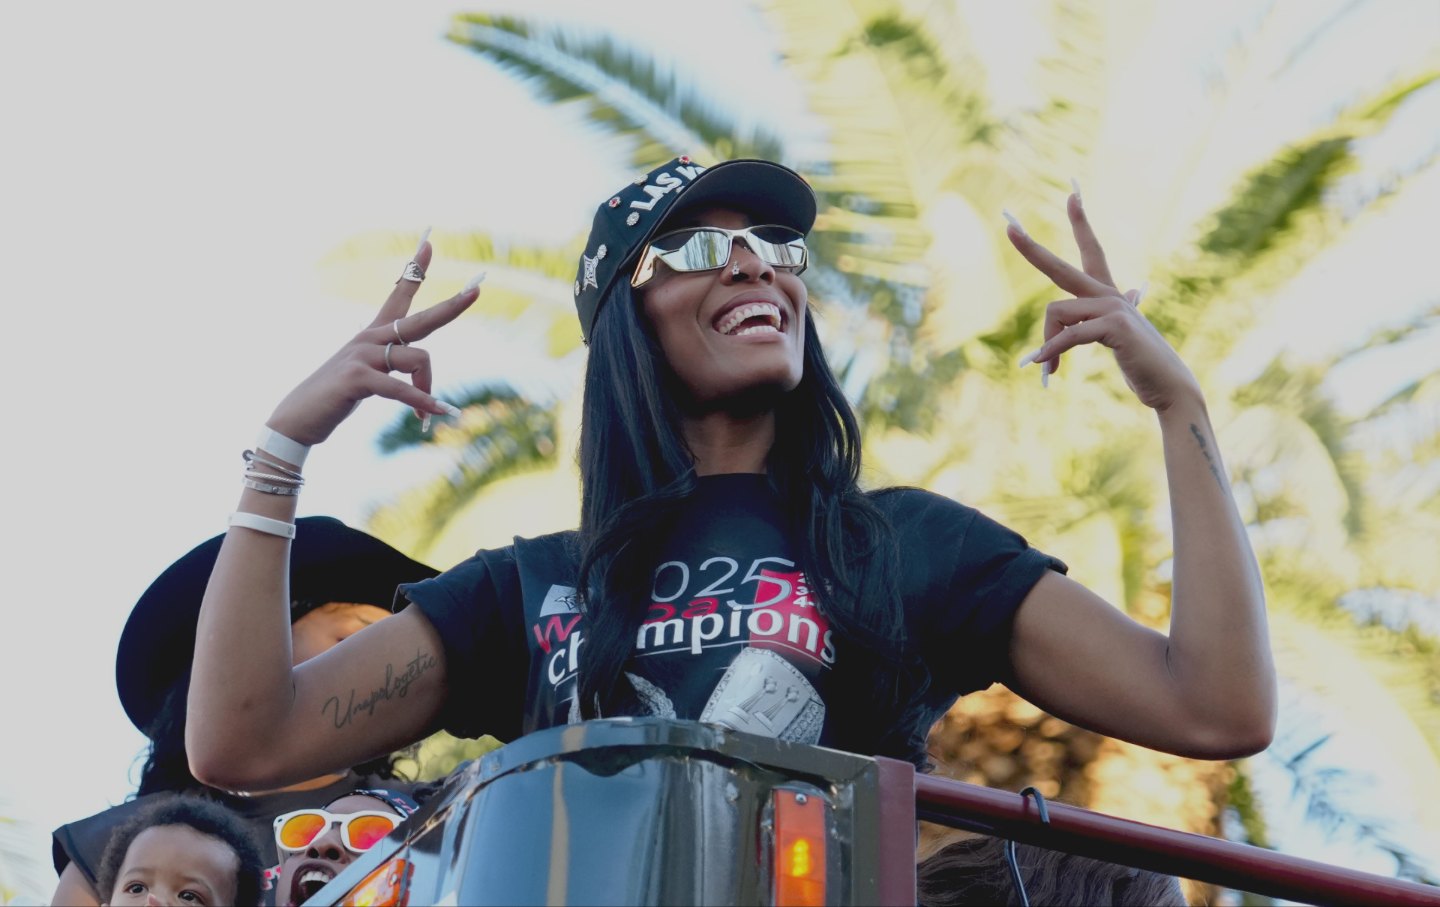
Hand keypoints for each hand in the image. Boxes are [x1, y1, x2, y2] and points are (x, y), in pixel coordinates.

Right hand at [266, 238, 481, 445]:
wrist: (297, 419)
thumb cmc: (334, 399)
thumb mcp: (368, 378)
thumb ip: (393, 369)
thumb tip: (420, 373)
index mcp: (372, 335)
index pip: (398, 294)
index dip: (414, 269)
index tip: (428, 243)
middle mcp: (369, 338)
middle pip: (420, 319)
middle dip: (451, 306)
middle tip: (477, 290)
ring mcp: (361, 355)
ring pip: (418, 358)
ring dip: (427, 390)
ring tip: (427, 417)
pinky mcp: (356, 378)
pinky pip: (400, 387)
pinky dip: (422, 401)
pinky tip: (438, 413)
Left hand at [1006, 190, 1200, 411]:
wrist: (1169, 386)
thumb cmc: (1143, 363)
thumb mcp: (1122, 334)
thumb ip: (1119, 314)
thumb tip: (1136, 293)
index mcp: (1109, 294)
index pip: (1092, 250)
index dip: (1082, 222)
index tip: (1073, 194)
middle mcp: (1110, 294)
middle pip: (1060, 267)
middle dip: (1032, 249)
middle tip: (1009, 226)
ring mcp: (1113, 307)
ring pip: (1056, 312)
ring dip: (1047, 345)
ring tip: (1049, 370)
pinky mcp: (1115, 326)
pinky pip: (1068, 336)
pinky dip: (1052, 352)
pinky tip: (1046, 368)